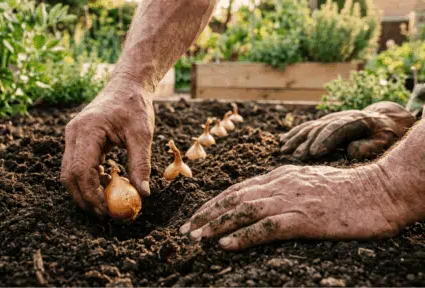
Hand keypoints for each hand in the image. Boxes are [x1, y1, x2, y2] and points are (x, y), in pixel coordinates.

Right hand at [61, 78, 153, 215]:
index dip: (91, 194)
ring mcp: (72, 136)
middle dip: (84, 198)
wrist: (127, 86)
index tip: (106, 210)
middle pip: (69, 175)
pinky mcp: (77, 140)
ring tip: (106, 202)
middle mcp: (74, 133)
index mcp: (87, 130)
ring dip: (85, 190)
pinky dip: (88, 179)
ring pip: (69, 172)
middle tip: (103, 214)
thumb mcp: (142, 134)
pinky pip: (77, 165)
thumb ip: (141, 164)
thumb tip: (144, 193)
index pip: (81, 170)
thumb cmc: (135, 107)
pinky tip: (106, 184)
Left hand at [179, 164, 411, 249]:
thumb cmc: (345, 191)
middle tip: (186, 229)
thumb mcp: (307, 184)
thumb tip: (261, 202)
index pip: (238, 189)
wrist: (376, 191)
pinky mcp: (304, 218)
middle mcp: (279, 185)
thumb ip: (283, 190)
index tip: (196, 216)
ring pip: (244, 211)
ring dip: (217, 225)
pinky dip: (244, 236)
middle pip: (234, 198)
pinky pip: (267, 227)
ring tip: (198, 237)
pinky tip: (227, 244)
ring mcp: (291, 200)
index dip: (214, 203)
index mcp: (279, 176)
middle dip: (207, 214)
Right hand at [280, 102, 415, 159]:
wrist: (384, 121)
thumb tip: (350, 151)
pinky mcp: (324, 124)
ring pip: (310, 127)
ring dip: (295, 139)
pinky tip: (283, 141)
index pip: (337, 128)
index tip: (313, 153)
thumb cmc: (385, 135)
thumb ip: (369, 146)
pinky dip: (294, 134)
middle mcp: (340, 117)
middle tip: (296, 157)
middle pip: (319, 128)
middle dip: (306, 142)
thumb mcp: (384, 141)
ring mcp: (331, 119)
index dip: (324, 140)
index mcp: (357, 120)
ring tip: (284, 151)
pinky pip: (307, 128)